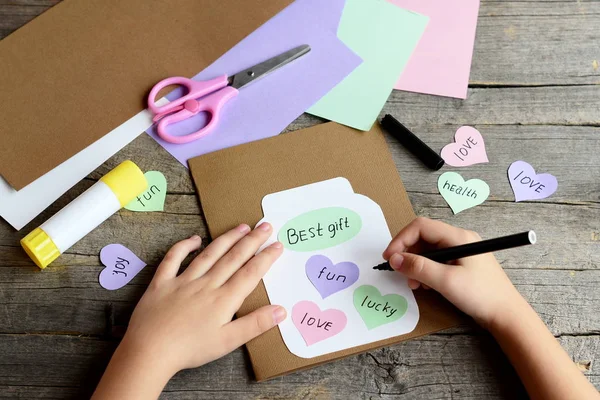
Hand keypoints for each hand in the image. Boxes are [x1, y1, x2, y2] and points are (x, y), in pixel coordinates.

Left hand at [126, 222, 284, 371]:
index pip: (250, 273)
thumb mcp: (228, 342)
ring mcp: (184, 280)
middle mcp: (207, 284)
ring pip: (210, 254)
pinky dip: (184, 246)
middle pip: (234, 258)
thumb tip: (281, 310)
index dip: (266, 258)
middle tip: (265, 226)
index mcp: (224, 299)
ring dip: (227, 239)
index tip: (278, 245)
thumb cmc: (190, 350)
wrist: (150, 351)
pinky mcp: (162, 282)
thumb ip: (255, 324)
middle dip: (252, 241)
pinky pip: (174, 259)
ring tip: (242, 227)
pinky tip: (196, 239)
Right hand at [383, 217, 524, 328]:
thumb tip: (394, 259)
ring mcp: (462, 252)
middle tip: (400, 272)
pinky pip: (437, 261)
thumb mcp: (446, 281)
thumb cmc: (481, 295)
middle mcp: (459, 239)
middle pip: (424, 237)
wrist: (507, 315)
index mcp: (458, 237)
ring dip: (416, 265)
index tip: (390, 257)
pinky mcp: (462, 264)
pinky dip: (426, 271)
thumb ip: (418, 268)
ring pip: (429, 250)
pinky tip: (425, 286)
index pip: (421, 226)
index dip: (401, 239)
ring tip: (414, 284)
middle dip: (408, 254)